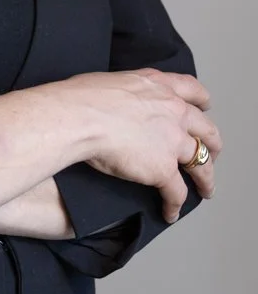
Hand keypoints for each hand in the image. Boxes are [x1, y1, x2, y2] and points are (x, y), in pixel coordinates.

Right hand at [56, 67, 222, 222]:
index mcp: (159, 86)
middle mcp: (173, 111)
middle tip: (211, 153)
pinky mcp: (163, 169)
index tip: (205, 107)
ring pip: (201, 164)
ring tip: (206, 189)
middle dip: (212, 144)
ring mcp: (172, 141)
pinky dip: (175, 205)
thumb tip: (114, 101)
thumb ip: (126, 91)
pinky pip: (177, 192)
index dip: (202, 100)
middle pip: (207, 129)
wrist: (81, 117)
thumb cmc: (84, 97)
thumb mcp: (112, 80)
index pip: (192, 89)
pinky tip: (170, 212)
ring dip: (206, 179)